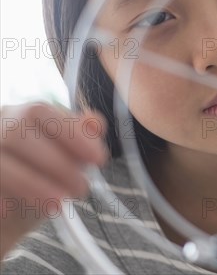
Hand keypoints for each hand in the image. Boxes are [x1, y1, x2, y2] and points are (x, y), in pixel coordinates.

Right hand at [0, 103, 107, 258]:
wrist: (11, 212)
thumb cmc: (44, 177)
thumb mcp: (69, 159)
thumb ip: (83, 138)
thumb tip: (95, 122)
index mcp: (24, 114)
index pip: (43, 112)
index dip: (72, 134)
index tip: (99, 159)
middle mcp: (0, 124)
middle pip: (19, 133)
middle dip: (56, 163)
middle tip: (81, 189)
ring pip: (0, 160)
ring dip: (31, 183)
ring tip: (57, 204)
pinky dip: (0, 197)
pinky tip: (11, 211)